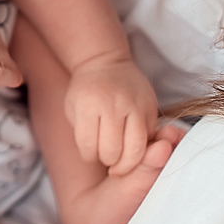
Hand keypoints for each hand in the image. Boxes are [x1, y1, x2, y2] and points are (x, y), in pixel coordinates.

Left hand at [64, 58, 158, 175]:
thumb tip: (99, 161)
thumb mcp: (72, 108)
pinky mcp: (151, 107)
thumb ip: (82, 134)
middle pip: (113, 152)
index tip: (89, 152)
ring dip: (127, 162)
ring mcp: (135, 105)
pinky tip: (131, 144)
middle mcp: (113, 105)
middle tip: (106, 157)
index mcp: (88, 105)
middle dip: (108, 161)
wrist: (105, 61)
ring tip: (120, 160)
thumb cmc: (85, 90)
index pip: (89, 147)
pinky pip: (150, 138)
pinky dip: (141, 147)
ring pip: (137, 149)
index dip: (88, 156)